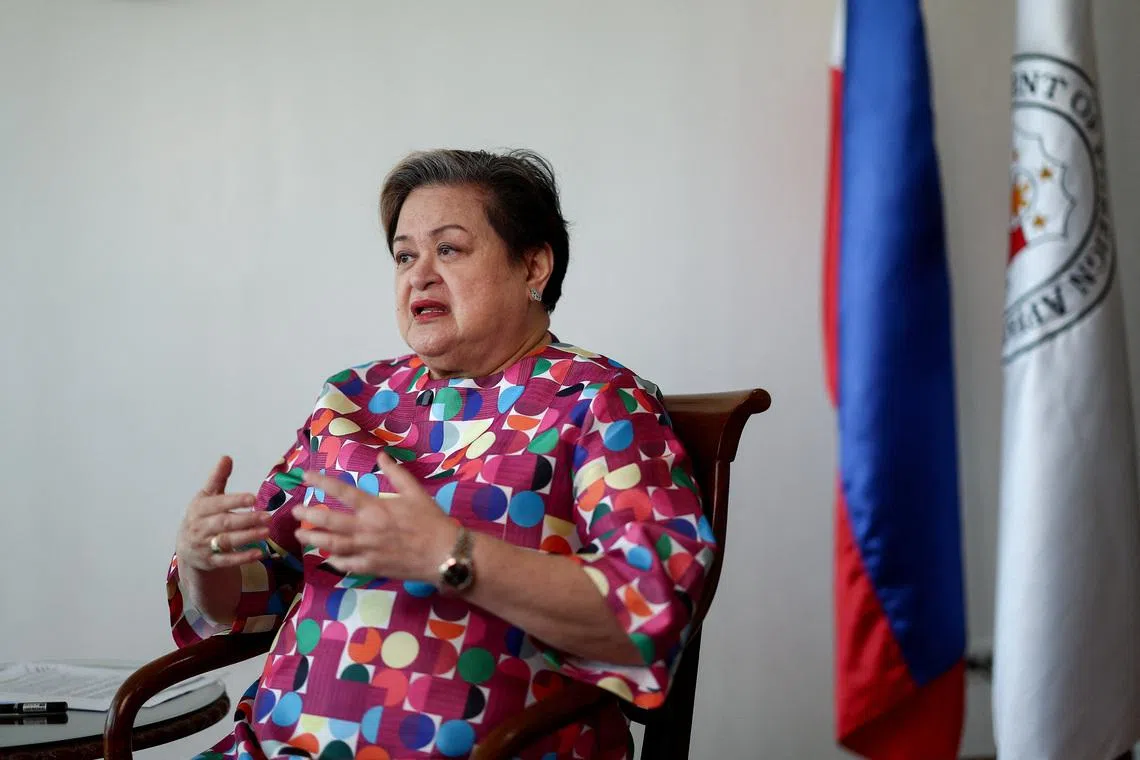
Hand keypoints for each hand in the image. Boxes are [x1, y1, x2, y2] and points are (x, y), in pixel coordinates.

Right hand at [175, 456, 270, 571]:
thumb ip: (217, 479)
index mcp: (199, 509)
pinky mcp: (210, 562)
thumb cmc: (202, 517)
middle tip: (268, 516)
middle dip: (247, 520)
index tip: (253, 498)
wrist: (186, 548)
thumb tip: (227, 457)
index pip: (218, 504)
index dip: (235, 501)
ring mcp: (204, 546)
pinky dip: (243, 557)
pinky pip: (227, 561)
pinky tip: (260, 553)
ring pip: (226, 541)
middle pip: (224, 523)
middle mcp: (199, 527)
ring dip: (248, 537)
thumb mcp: (206, 497)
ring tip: (267, 531)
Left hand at [293, 451, 457, 581]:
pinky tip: (327, 557)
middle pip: (329, 521)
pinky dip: (334, 560)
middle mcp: (366, 529)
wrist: (443, 554)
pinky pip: (347, 565)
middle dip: (309, 516)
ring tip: (301, 535)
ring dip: (314, 539)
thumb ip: (395, 474)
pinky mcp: (372, 567)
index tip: (305, 476)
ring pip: (332, 545)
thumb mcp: (415, 492)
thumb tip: (381, 456)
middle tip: (295, 513)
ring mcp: (367, 550)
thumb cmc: (431, 521)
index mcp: (375, 508)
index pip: (342, 492)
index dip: (321, 482)